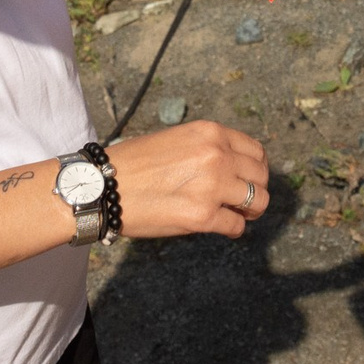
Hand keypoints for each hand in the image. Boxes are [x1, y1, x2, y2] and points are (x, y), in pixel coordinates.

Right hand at [105, 121, 272, 238]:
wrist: (103, 186)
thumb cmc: (134, 164)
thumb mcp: (176, 139)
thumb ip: (207, 149)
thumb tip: (232, 167)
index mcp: (211, 133)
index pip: (256, 151)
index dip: (255, 169)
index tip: (247, 179)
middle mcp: (217, 156)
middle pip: (261, 177)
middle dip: (255, 191)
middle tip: (243, 202)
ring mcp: (212, 186)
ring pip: (258, 202)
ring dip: (249, 212)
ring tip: (235, 215)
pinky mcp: (202, 216)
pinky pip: (236, 226)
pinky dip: (233, 230)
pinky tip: (221, 228)